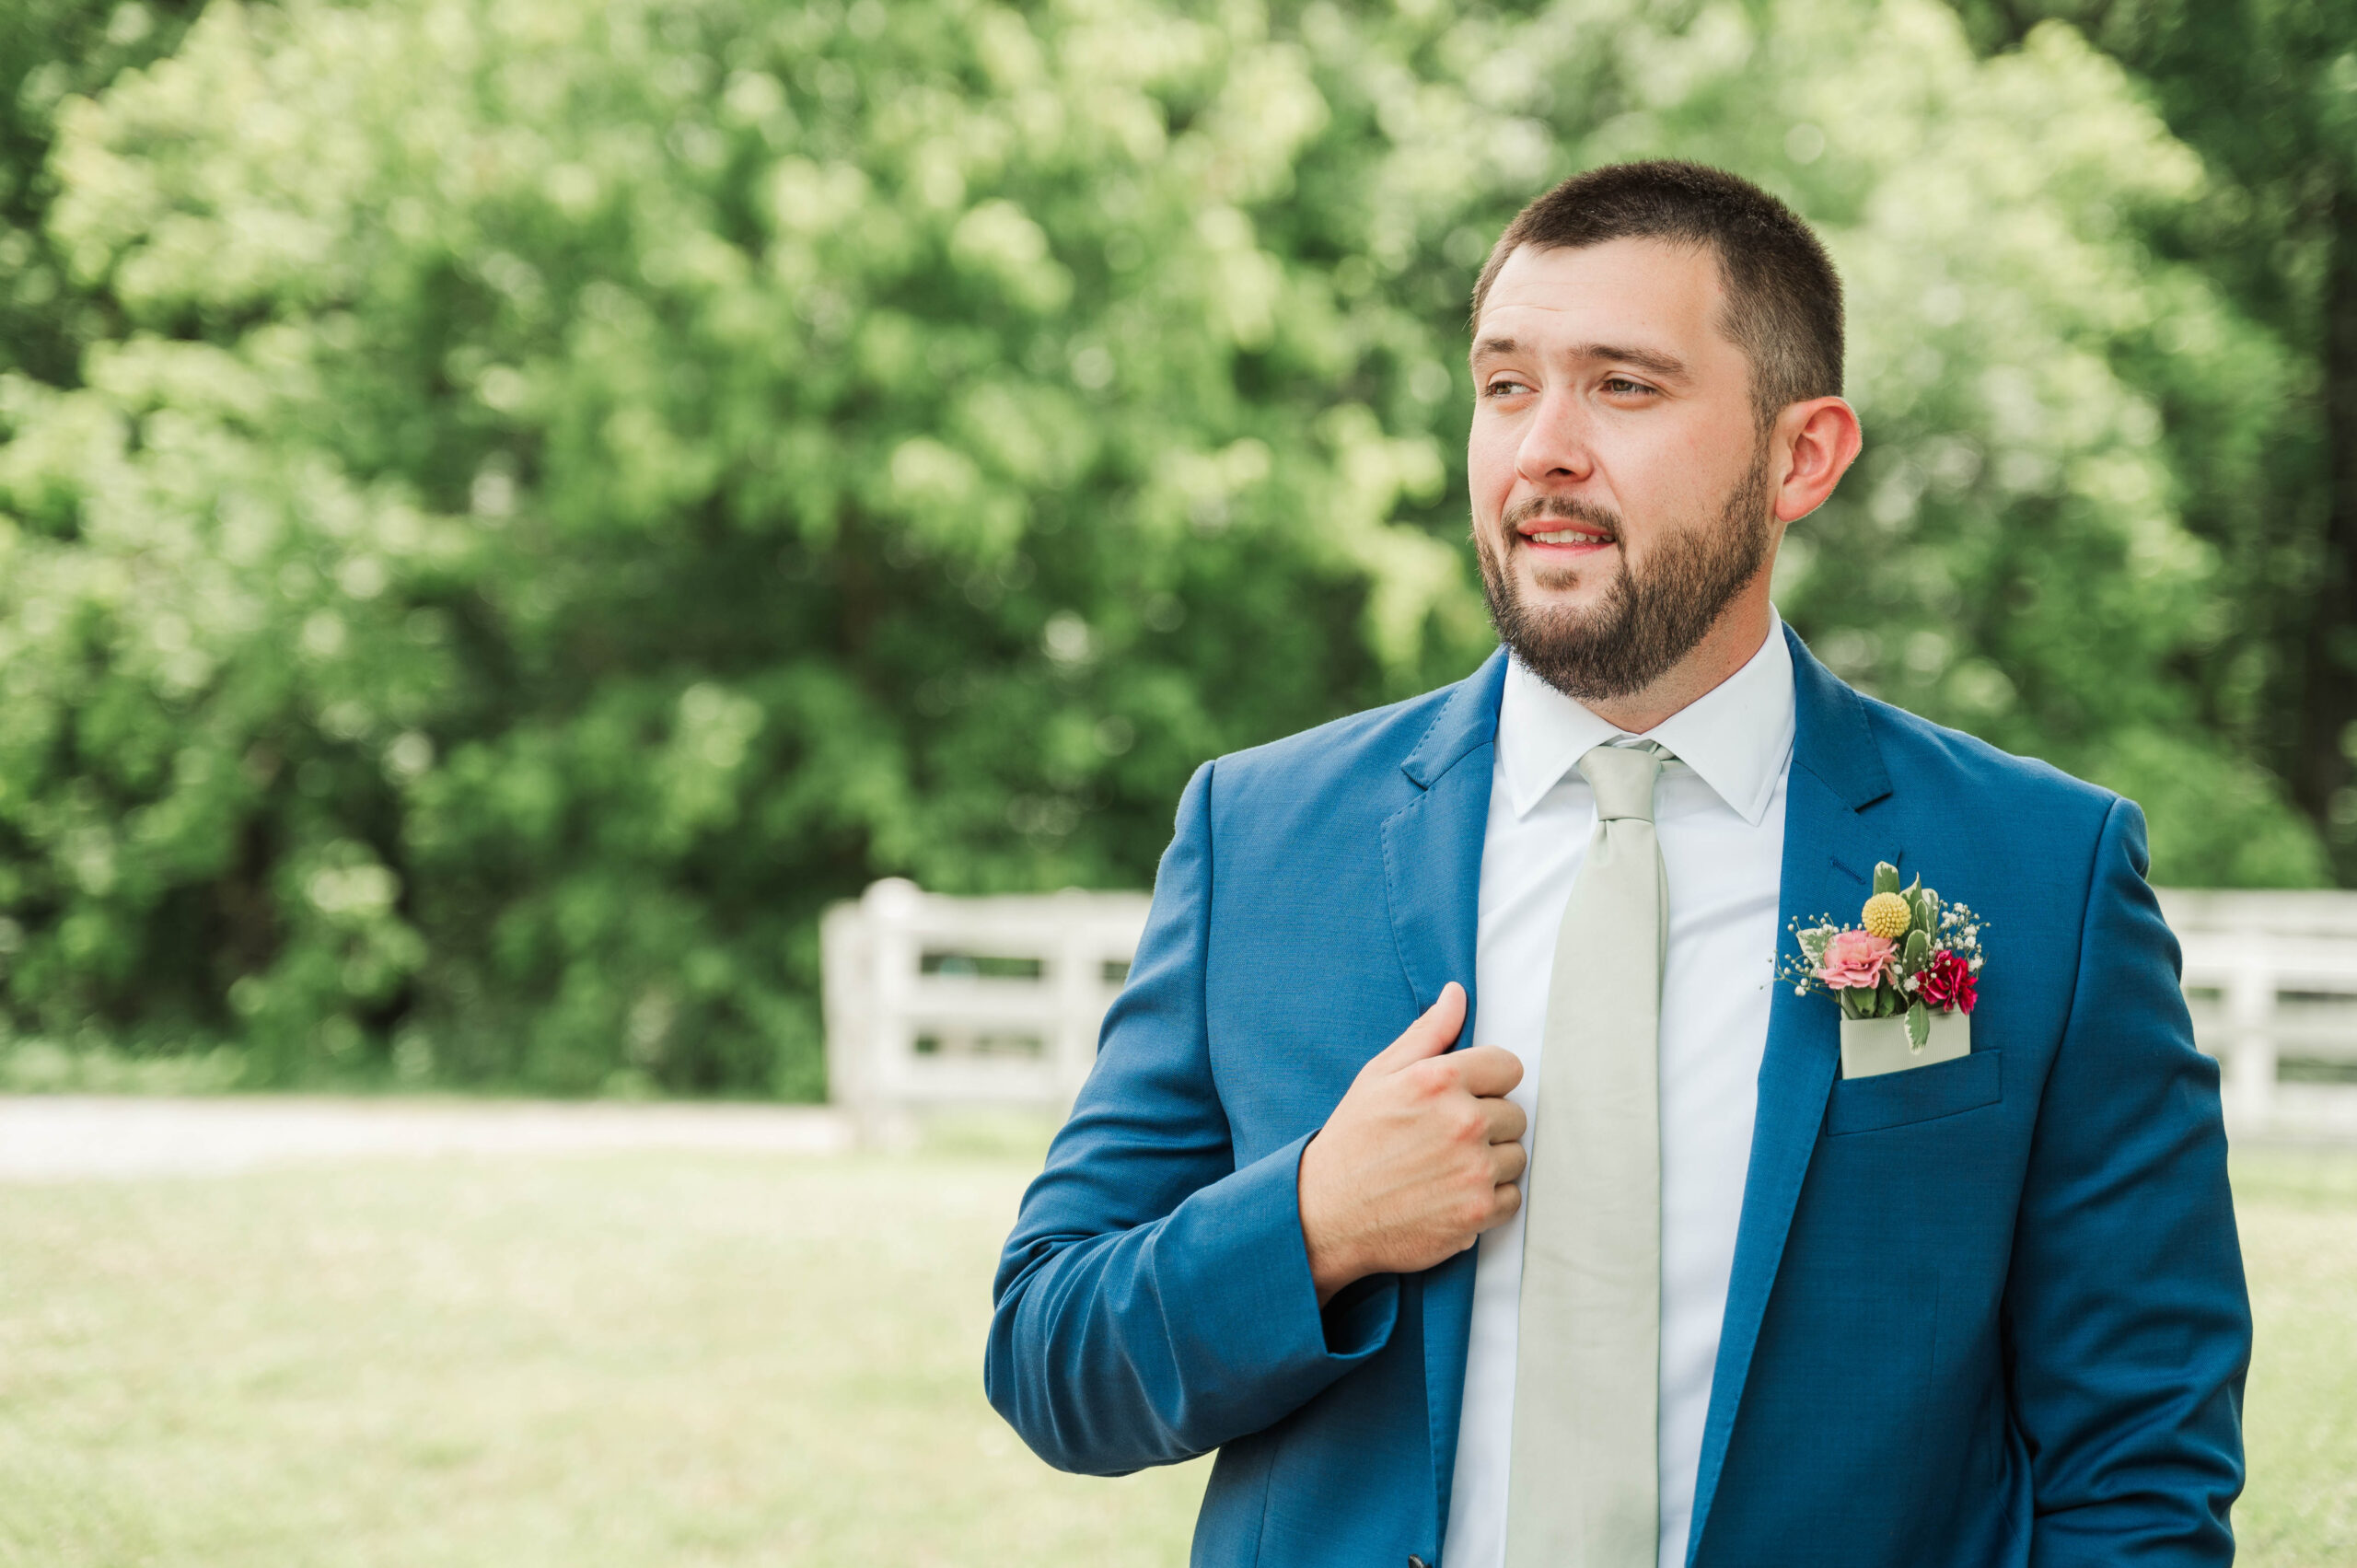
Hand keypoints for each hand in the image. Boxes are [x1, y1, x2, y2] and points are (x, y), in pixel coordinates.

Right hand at [1295, 982, 1526, 1305]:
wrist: (1327, 1213)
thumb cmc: (1352, 1140)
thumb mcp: (1379, 1075)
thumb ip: (1427, 1033)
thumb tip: (1457, 995)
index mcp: (1440, 1080)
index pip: (1509, 1068)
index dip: (1487, 1082)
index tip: (1464, 1097)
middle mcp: (1464, 1123)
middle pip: (1515, 1115)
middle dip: (1487, 1123)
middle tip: (1446, 1137)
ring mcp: (1474, 1171)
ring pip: (1516, 1157)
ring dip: (1490, 1162)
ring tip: (1448, 1166)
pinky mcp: (1478, 1213)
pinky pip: (1512, 1197)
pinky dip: (1489, 1199)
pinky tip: (1453, 1194)